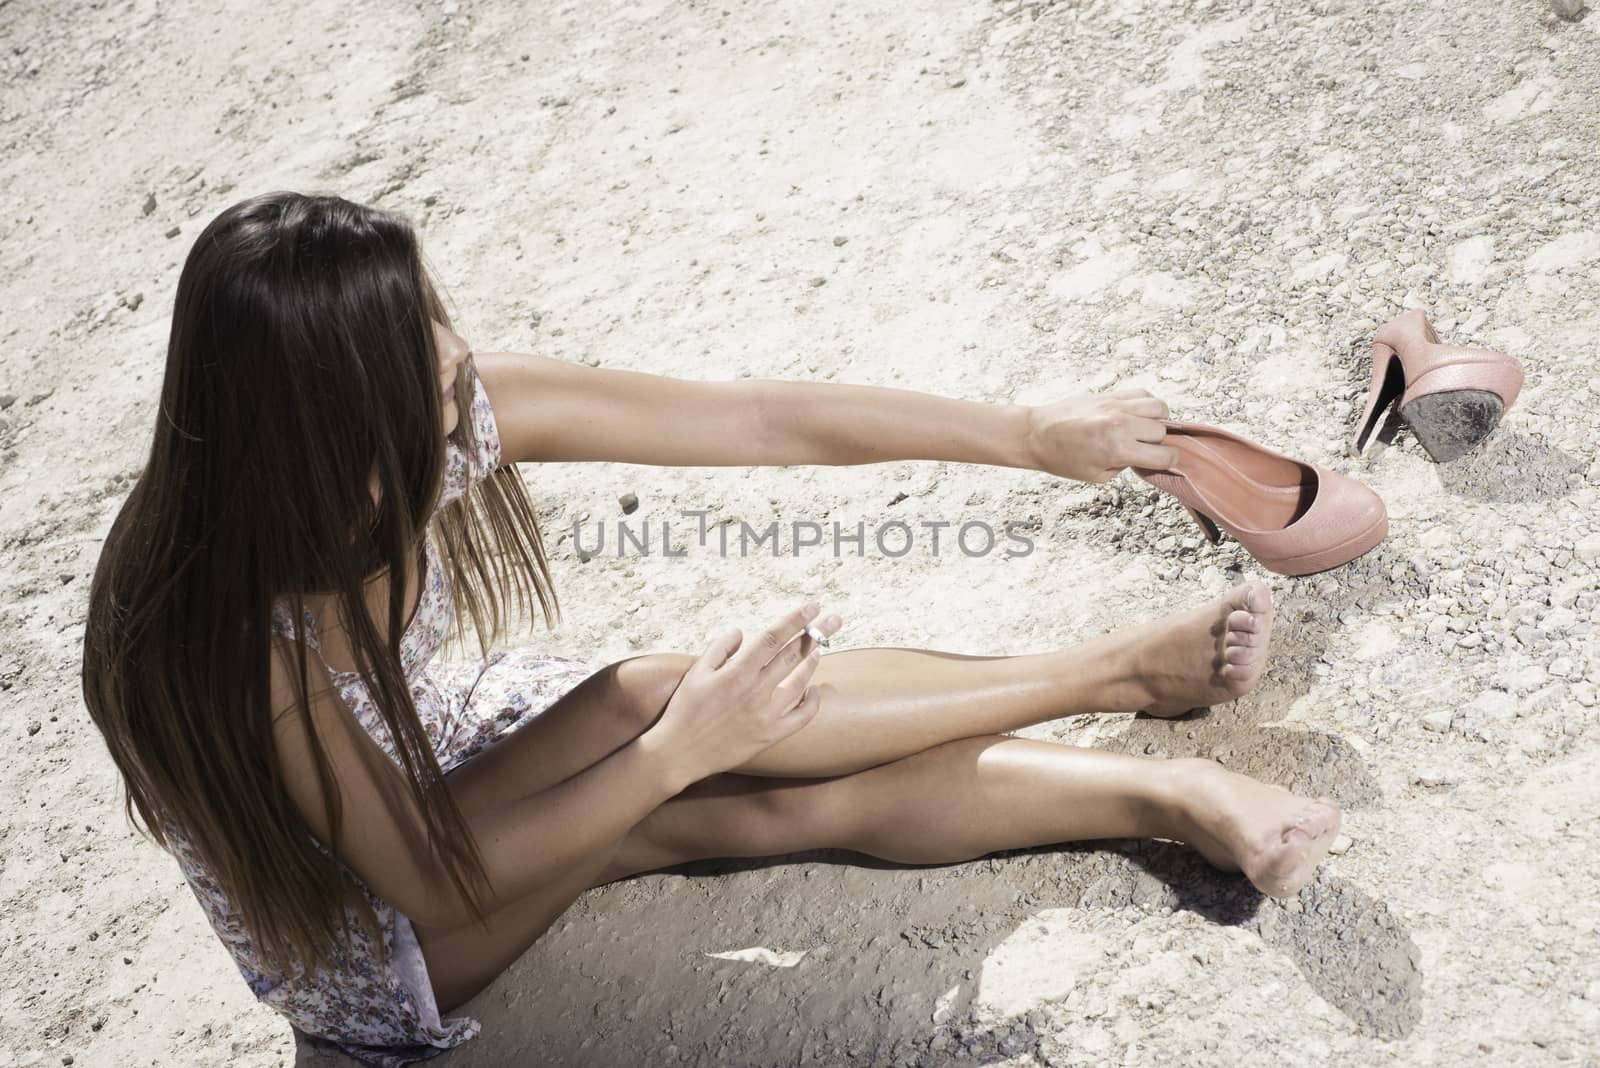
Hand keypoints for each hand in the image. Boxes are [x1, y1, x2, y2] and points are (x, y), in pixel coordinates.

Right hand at [644, 601, 841, 785]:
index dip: (795, 620)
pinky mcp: (770, 735)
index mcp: (737, 672)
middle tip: (835, 620)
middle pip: (793, 656)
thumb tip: (741, 632)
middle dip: (816, 634)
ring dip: (812, 664)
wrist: (679, 753)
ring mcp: (766, 715)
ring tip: (819, 649)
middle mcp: (755, 692)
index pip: (773, 638)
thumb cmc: (684, 710)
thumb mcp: (696, 672)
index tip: (813, 606)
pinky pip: (800, 718)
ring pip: (799, 683)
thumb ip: (719, 648)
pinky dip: (812, 703)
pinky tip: (816, 691)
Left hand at [1024, 387, 1176, 482]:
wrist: (1036, 434)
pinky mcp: (1109, 394)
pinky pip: (1141, 393)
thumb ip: (1126, 465)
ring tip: (1145, 428)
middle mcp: (1120, 425)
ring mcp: (1115, 406)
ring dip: (1158, 420)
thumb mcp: (1096, 475)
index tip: (1165, 462)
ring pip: (1159, 407)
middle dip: (1158, 442)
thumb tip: (1145, 456)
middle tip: (1145, 447)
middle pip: (1162, 430)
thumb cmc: (1062, 459)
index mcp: (1117, 449)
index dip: (1169, 462)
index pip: (1164, 455)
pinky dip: (1146, 404)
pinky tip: (1136, 414)